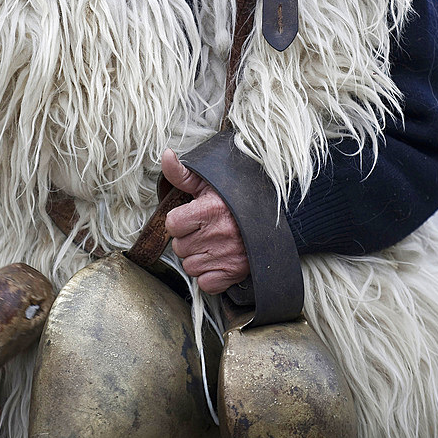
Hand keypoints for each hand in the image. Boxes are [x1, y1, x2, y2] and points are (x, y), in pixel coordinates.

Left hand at [162, 148, 249, 293]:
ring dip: (197, 258)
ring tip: (212, 244)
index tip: (193, 217)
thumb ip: (182, 172)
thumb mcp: (208, 182)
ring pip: (190, 266)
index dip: (180, 221)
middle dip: (188, 240)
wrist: (272, 217)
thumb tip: (165, 154)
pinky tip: (218, 260)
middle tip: (205, 231)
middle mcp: (218, 233)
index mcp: (209, 209)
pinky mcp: (235, 272)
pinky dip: (209, 276)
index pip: (172, 224)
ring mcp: (227, 255)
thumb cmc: (234, 199)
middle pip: (179, 247)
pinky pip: (205, 283)